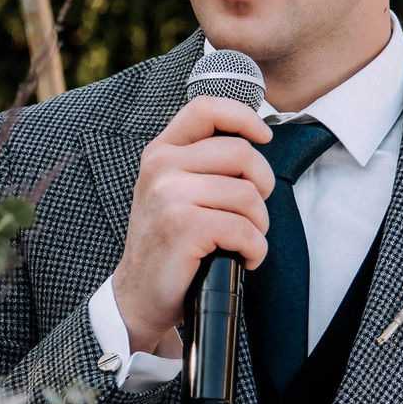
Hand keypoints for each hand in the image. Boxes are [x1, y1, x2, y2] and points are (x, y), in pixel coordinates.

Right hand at [108, 95, 275, 353]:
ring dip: (258, 226)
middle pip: (241, 153)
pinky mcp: (183, 226)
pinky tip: (242, 259)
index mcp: (161, 152)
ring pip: (247, 195)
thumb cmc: (167, 244)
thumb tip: (255, 139)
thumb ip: (201, 162)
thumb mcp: (174, 190)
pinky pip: (244, 230)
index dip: (243, 116)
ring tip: (242, 241)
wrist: (139, 294)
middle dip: (261, 187)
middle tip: (251, 213)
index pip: (206, 109)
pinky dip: (255, 250)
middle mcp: (161, 167)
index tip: (264, 137)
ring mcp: (169, 195)